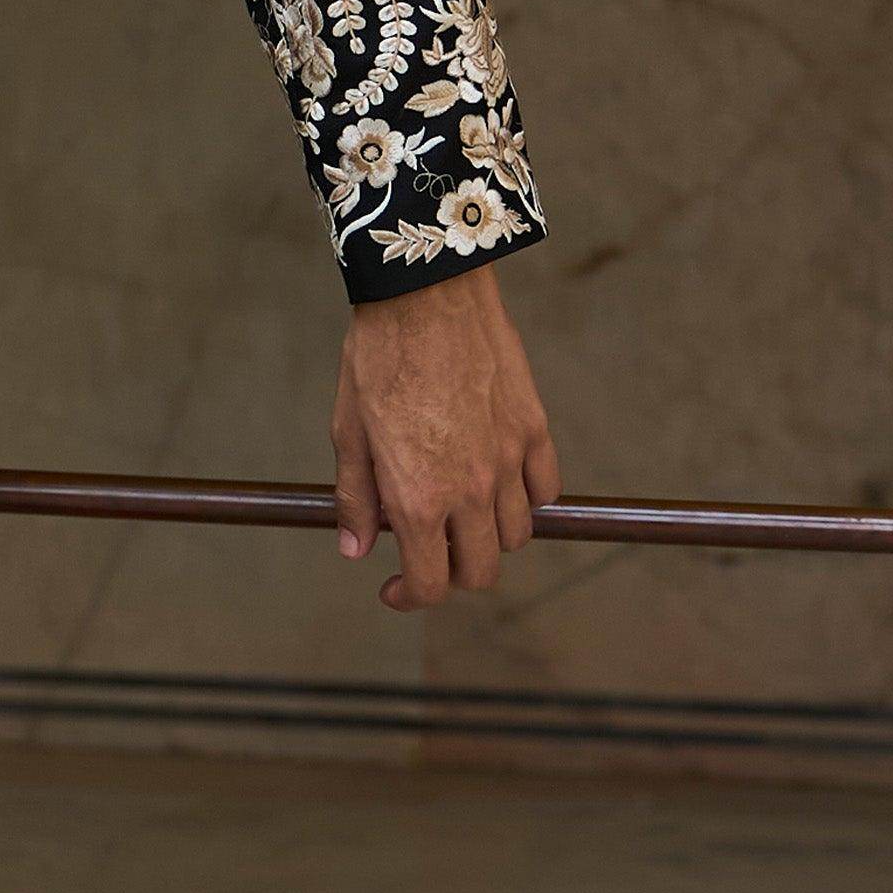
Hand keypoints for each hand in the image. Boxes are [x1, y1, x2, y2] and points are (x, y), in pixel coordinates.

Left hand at [332, 264, 556, 610]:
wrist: (426, 296)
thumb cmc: (378, 359)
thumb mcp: (348, 433)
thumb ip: (355, 499)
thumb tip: (355, 549)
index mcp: (418, 497)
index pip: (431, 583)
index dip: (410, 597)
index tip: (395, 587)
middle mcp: (470, 490)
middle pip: (481, 571)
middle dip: (451, 573)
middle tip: (429, 552)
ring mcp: (509, 461)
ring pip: (517, 535)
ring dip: (489, 537)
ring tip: (461, 513)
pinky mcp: (533, 429)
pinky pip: (544, 489)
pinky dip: (526, 499)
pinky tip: (499, 483)